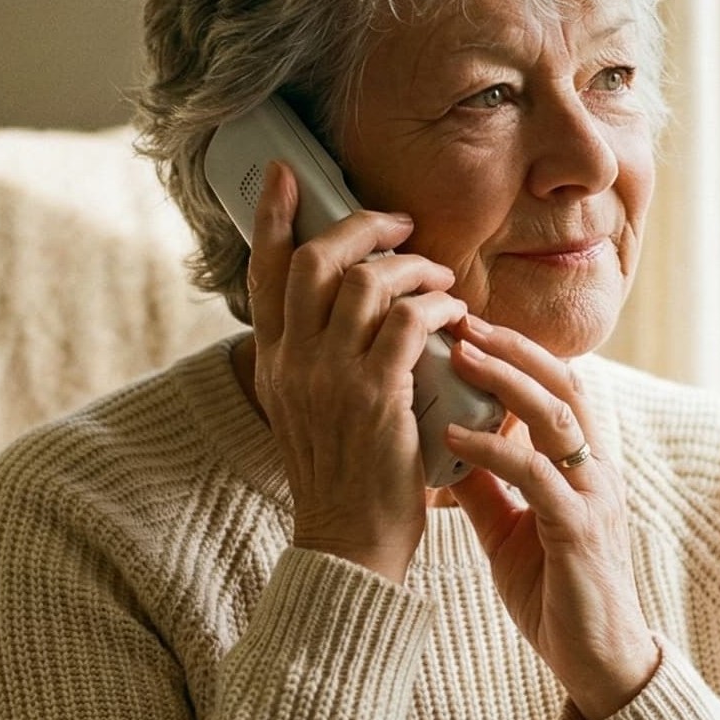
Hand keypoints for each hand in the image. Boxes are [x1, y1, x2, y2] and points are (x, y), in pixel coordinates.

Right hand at [244, 161, 467, 581]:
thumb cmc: (344, 479)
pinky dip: (438, 306)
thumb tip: (351, 312)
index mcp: (274, 364)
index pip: (264, 274)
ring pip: (365, 283)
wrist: (349, 544)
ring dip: (412, 266)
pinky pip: (410, 321)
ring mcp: (331, 378)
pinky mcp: (375, 396)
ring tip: (440, 278)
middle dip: (360, 227)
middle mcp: (293, 363)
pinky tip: (456, 314)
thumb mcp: (312, 413)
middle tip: (398, 225)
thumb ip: (320, 361)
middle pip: (315, 260)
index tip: (286, 174)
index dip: (273, 217)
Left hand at [443, 315, 659, 719]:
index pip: (555, 388)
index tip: (466, 326)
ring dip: (505, 380)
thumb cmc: (555, 594)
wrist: (596, 662)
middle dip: (512, 347)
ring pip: (555, 416)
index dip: (516, 352)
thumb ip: (485, 486)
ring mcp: (591, 496)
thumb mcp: (508, 530)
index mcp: (580, 465)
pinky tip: (453, 436)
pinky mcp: (578, 529)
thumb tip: (444, 445)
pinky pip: (535, 475)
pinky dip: (493, 449)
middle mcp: (593, 470)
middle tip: (461, 318)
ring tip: (459, 354)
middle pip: (561, 384)